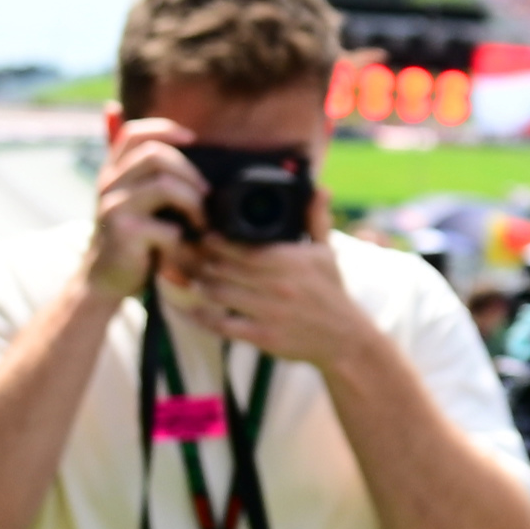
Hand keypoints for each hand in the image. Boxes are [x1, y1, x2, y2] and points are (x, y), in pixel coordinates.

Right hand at [87, 122, 211, 302]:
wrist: (105, 279)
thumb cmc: (132, 239)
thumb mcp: (136, 202)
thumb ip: (148, 175)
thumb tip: (164, 132)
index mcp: (114, 172)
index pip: (134, 134)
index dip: (165, 129)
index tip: (193, 139)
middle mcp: (109, 183)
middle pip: (155, 155)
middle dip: (190, 172)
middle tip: (206, 195)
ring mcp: (113, 207)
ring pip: (164, 185)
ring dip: (193, 203)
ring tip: (201, 221)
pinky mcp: (123, 233)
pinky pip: (166, 226)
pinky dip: (182, 238)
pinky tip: (182, 247)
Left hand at [178, 228, 377, 372]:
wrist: (345, 340)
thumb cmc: (331, 292)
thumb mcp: (326, 253)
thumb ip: (316, 219)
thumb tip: (321, 188)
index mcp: (291, 261)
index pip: (241, 246)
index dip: (215, 240)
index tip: (202, 235)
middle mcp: (278, 285)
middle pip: (223, 267)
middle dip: (200, 260)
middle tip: (184, 254)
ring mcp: (269, 312)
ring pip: (218, 292)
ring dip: (198, 283)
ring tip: (188, 276)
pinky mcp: (262, 336)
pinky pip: (221, 324)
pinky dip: (199, 316)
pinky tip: (187, 308)